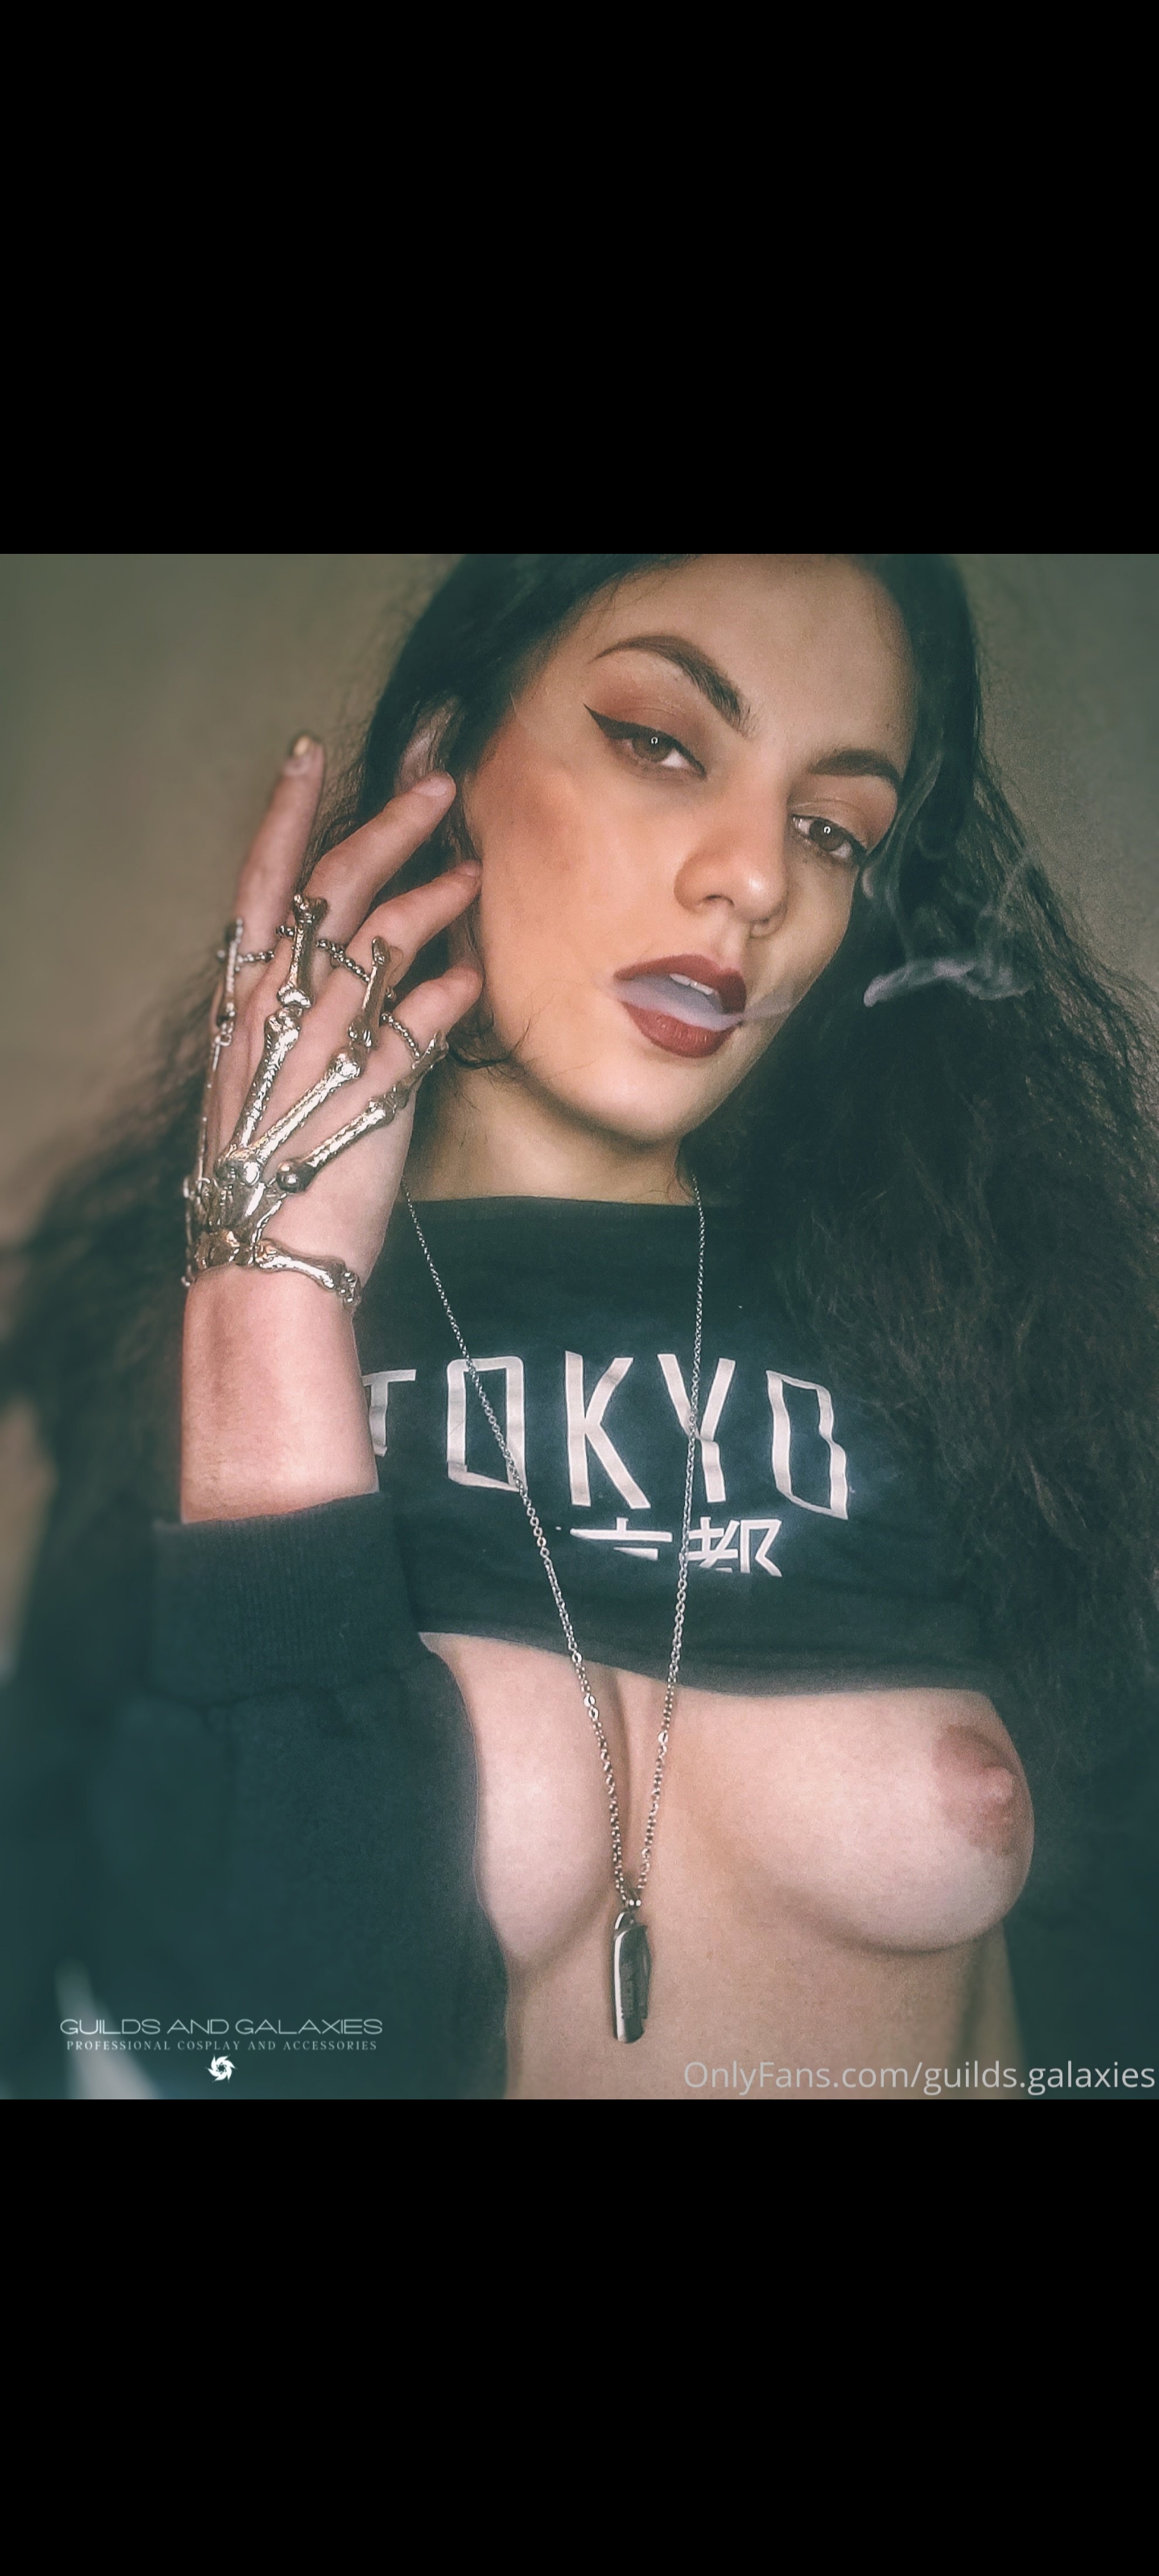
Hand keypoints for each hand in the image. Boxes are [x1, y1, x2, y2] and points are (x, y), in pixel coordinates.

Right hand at [180, 739, 480, 1521]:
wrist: (265, 1264)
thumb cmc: (272, 1176)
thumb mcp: (272, 1083)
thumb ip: (307, 1019)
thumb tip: (370, 967)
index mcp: (243, 1009)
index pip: (259, 888)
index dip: (286, 817)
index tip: (310, 754)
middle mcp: (276, 1017)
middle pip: (330, 892)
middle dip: (386, 826)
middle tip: (439, 787)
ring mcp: (321, 1050)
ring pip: (377, 941)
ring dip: (433, 897)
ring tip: (475, 874)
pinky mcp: (370, 1094)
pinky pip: (418, 1021)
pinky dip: (452, 989)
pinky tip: (477, 976)